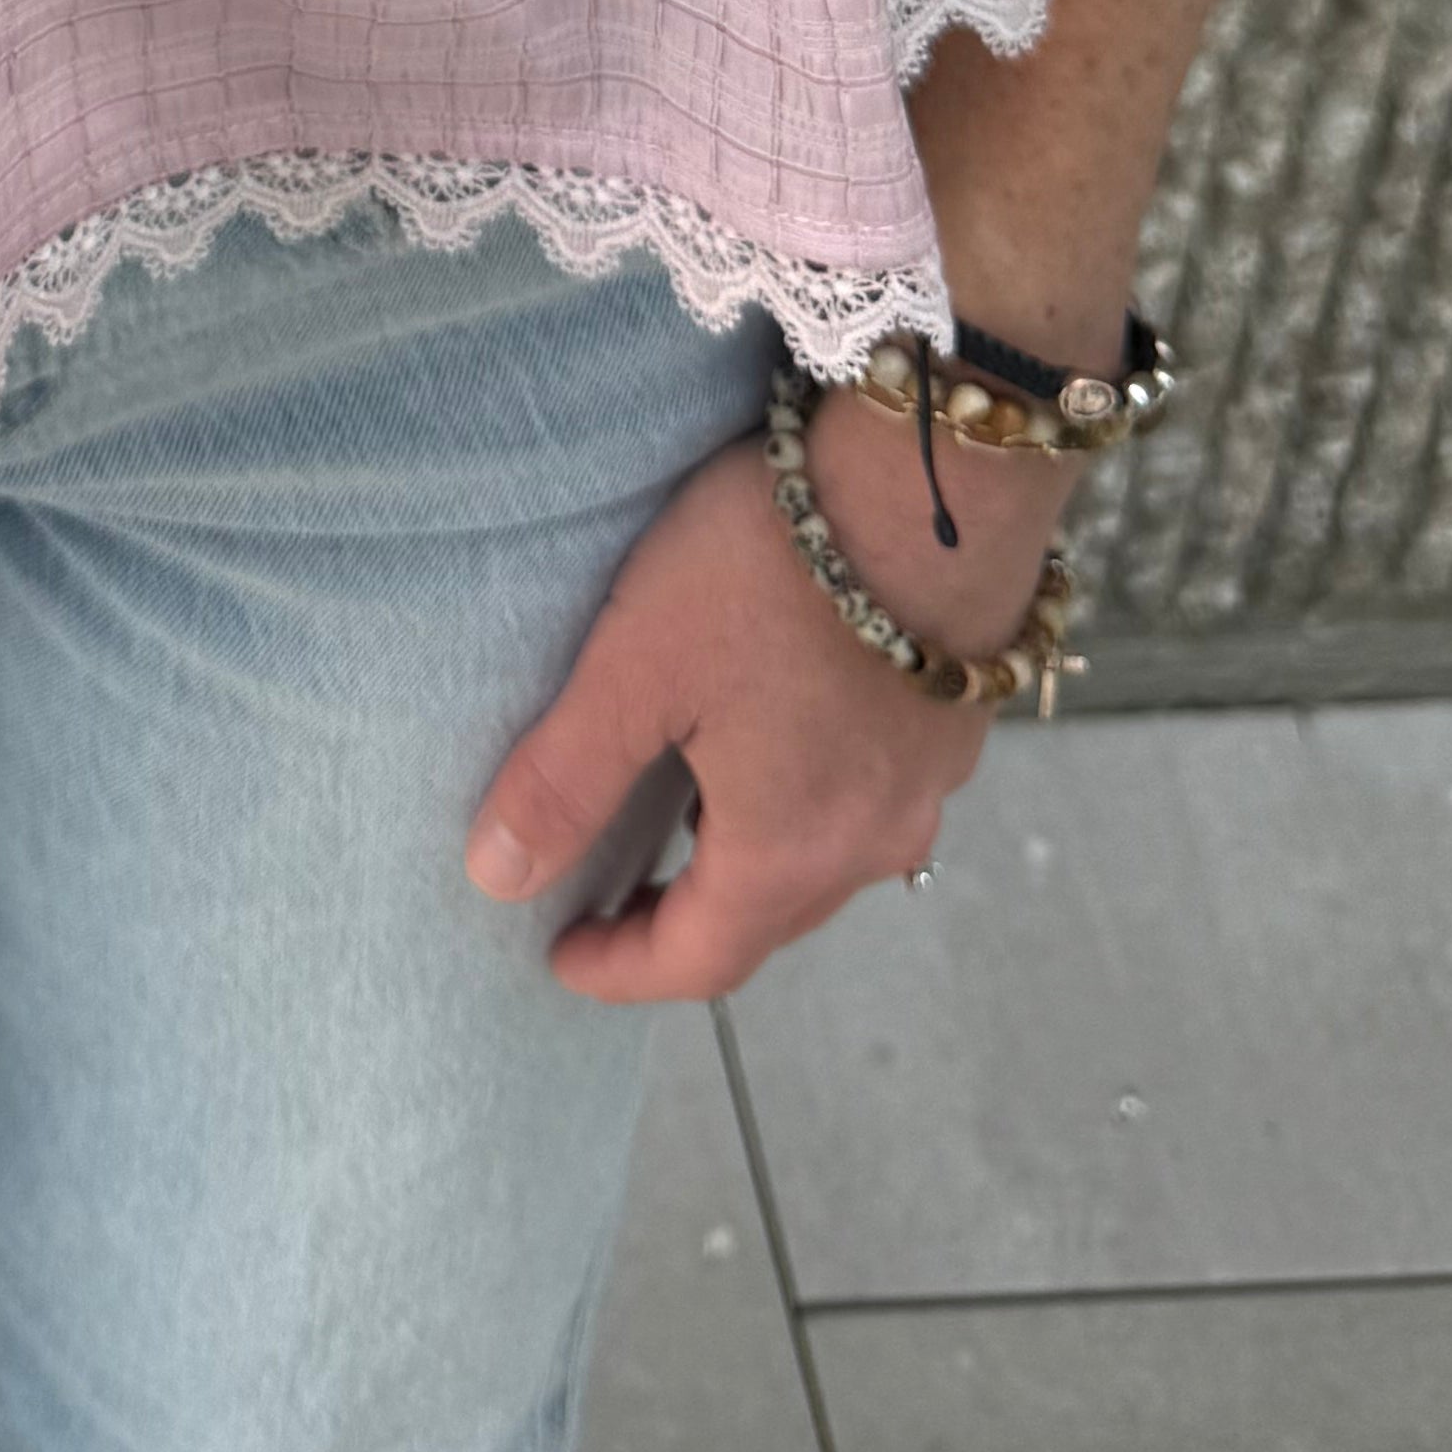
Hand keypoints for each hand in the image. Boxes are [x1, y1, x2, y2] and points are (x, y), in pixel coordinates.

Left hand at [461, 396, 1076, 998]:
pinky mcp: (955, 723)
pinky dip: (806, 808)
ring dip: (748, 865)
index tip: (561, 957)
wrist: (931, 480)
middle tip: (610, 896)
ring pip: (824, 864)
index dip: (623, 971)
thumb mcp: (637, 668)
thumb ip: (566, 778)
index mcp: (789, 852)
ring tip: (684, 820)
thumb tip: (496, 878)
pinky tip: (776, 748)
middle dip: (683, 923)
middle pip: (765, 920)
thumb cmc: (767, 573)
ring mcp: (926, 785)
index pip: (699, 960)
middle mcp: (872, 842)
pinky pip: (868, 802)